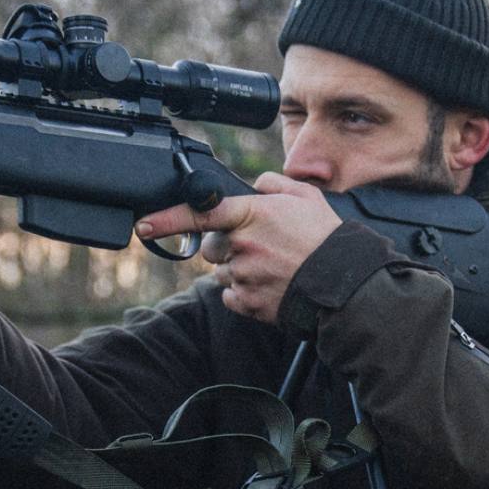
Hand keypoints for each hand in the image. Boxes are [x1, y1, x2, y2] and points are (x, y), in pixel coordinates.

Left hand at [135, 172, 340, 323]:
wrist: (345, 283)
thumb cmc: (327, 239)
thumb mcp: (306, 196)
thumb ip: (273, 184)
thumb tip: (255, 185)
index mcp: (252, 215)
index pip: (200, 213)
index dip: (167, 219)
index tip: (144, 225)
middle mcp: (243, 246)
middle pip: (211, 248)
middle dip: (227, 246)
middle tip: (260, 247)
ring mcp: (245, 277)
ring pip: (222, 274)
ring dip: (238, 270)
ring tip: (273, 268)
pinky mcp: (250, 304)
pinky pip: (231, 298)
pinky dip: (245, 294)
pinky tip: (270, 286)